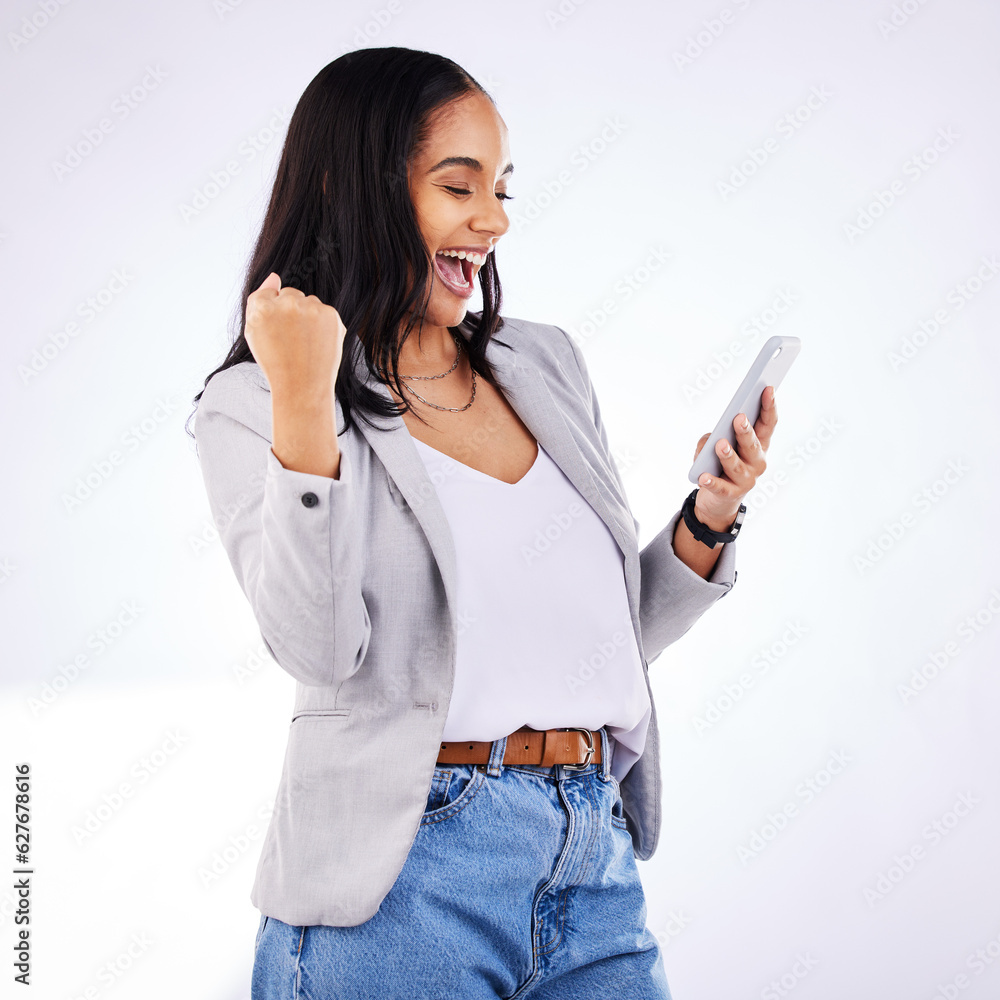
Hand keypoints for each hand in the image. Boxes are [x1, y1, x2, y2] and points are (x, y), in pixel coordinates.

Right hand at [244, 272, 347, 403]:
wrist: (302, 387)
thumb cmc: (275, 362)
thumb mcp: (254, 332)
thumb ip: (259, 300)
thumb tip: (274, 276)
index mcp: (262, 307)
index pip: (268, 293)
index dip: (274, 313)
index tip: (278, 330)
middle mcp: (287, 303)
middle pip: (291, 294)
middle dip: (291, 311)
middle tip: (291, 340)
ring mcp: (311, 308)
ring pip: (309, 302)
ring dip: (308, 316)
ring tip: (305, 344)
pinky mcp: (330, 315)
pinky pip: (325, 311)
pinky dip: (323, 325)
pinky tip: (317, 343)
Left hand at [691, 386, 777, 529]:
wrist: (720, 499)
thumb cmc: (721, 463)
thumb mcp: (716, 446)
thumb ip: (712, 438)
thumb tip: (711, 440)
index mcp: (759, 445)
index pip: (768, 424)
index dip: (769, 407)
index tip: (768, 389)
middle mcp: (757, 462)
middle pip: (753, 445)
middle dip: (746, 431)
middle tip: (739, 418)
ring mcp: (746, 480)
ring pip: (737, 466)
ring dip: (728, 454)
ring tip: (720, 445)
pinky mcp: (731, 494)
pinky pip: (720, 487)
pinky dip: (711, 482)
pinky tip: (703, 476)